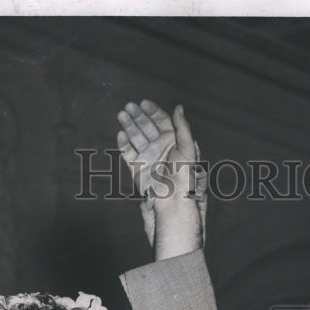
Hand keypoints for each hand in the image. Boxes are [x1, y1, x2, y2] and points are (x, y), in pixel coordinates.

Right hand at [117, 100, 205, 257]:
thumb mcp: (188, 149)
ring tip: (121, 115)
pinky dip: (124, 145)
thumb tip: (178, 107)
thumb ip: (183, 127)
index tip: (143, 103)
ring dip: (129, 126)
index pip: (162, 122)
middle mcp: (161, 150)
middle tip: (128, 107)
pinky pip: (129, 155)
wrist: (173, 206)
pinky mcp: (139, 172)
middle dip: (137, 116)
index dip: (152, 111)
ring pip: (137, 139)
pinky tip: (120, 134)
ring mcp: (149, 160)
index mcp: (175, 143)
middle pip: (147, 127)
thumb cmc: (184, 178)